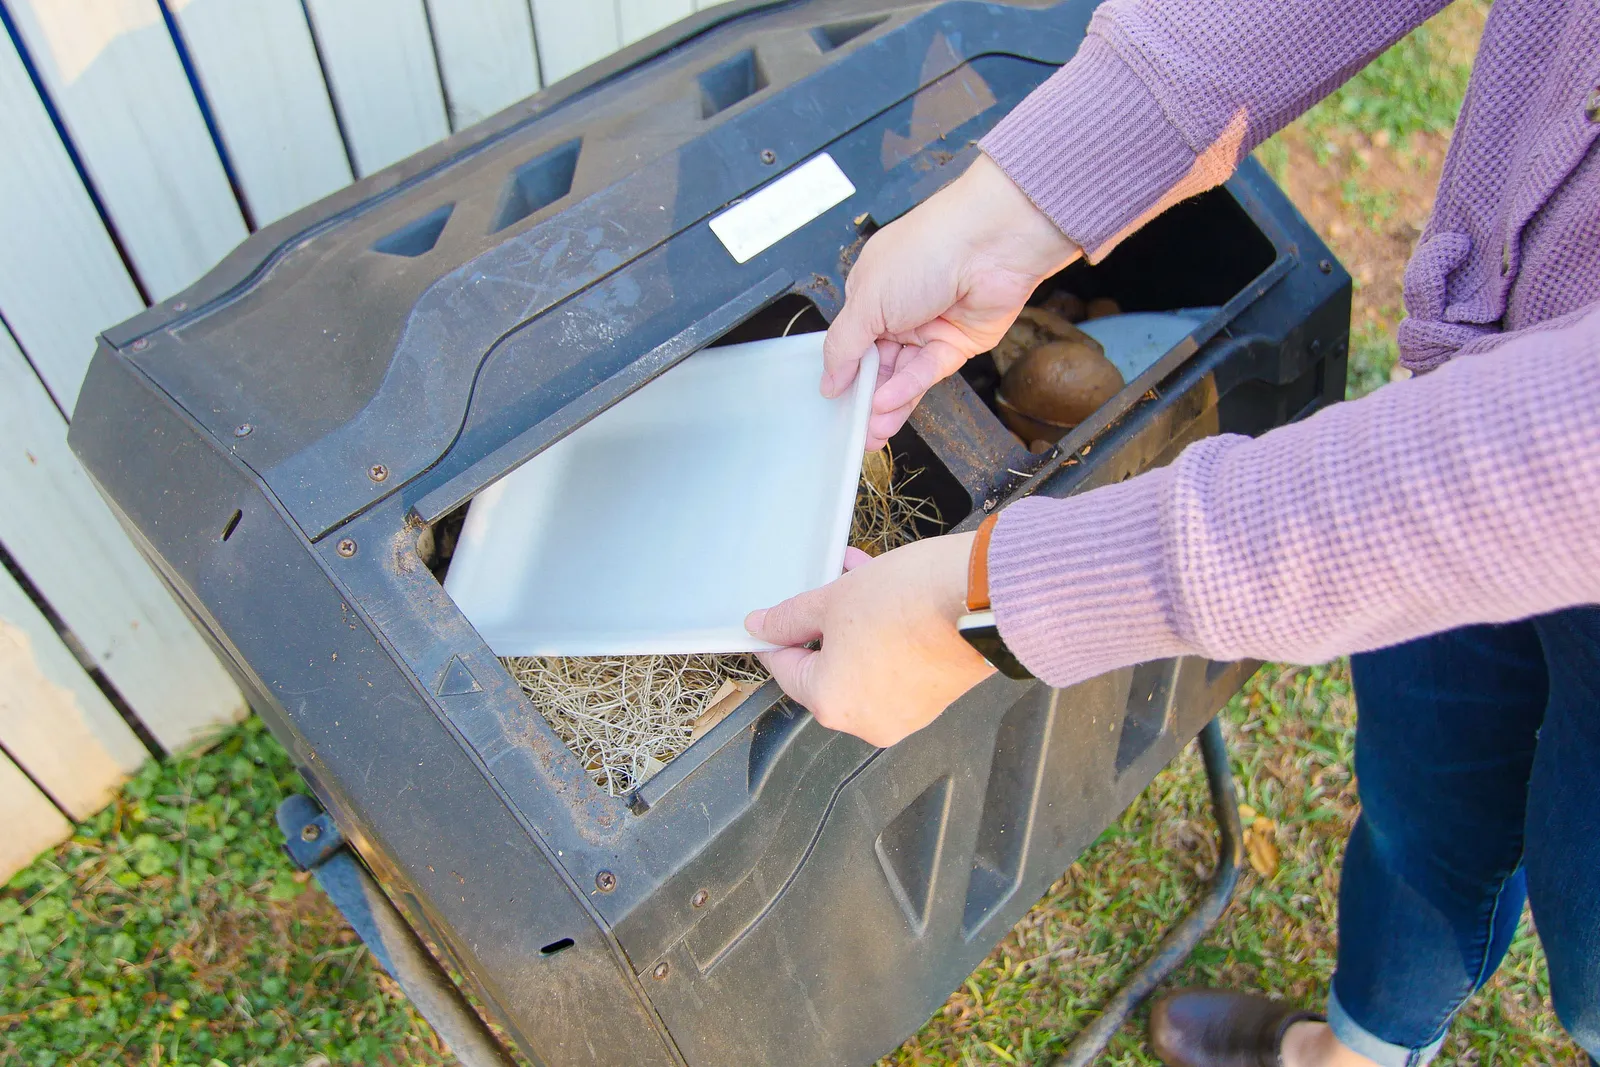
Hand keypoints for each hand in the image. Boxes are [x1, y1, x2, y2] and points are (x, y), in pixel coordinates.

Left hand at [745, 533, 993, 746]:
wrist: (983, 601)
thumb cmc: (912, 602)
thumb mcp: (835, 598)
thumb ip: (791, 617)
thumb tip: (764, 626)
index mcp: (831, 702)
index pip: (785, 668)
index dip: (775, 636)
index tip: (772, 621)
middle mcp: (865, 720)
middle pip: (826, 669)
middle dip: (825, 624)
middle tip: (826, 590)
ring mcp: (903, 714)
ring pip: (862, 664)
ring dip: (856, 625)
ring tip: (861, 578)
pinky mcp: (932, 700)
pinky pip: (894, 667)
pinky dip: (886, 637)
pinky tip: (889, 593)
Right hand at [824, 153, 1080, 449]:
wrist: (989, 244)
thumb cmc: (924, 253)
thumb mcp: (866, 300)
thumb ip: (844, 346)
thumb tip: (827, 380)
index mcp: (871, 292)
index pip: (851, 341)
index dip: (843, 371)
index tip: (834, 402)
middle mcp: (899, 310)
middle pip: (877, 363)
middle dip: (865, 397)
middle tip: (854, 430)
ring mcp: (929, 328)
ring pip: (902, 374)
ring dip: (886, 403)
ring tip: (871, 433)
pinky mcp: (957, 344)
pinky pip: (928, 371)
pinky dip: (908, 388)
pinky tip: (889, 405)